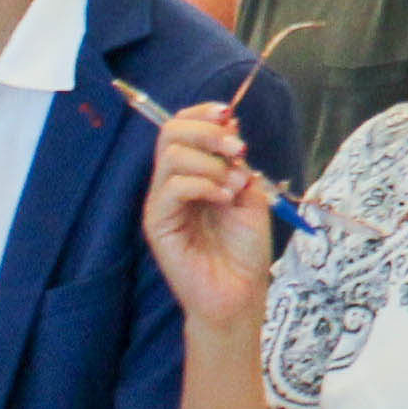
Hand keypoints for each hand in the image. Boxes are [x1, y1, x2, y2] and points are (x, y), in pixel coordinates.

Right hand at [138, 104, 275, 329]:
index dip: (202, 115)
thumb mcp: (250, 194)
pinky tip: (224, 199)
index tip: (229, 116)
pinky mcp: (157, 224)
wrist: (240, 293)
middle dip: (208, 132)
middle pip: (170, 133)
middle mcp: (172, 184)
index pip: (181, 128)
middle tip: (238, 151)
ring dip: (212, 164)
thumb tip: (229, 121)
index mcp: (192, 174)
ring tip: (234, 186)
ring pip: (172, 156)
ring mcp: (162, 204)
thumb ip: (236, 161)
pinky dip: (203, 185)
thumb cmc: (244, 249)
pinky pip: (172, 187)